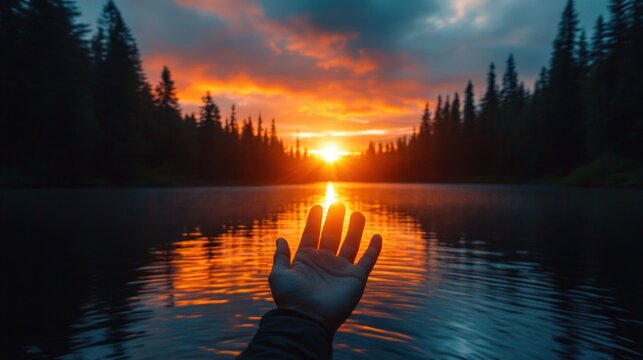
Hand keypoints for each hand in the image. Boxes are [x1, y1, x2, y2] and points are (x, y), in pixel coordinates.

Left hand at [268, 203, 382, 331]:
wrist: (308, 319)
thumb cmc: (291, 299)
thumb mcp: (279, 275)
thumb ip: (281, 257)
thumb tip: (280, 239)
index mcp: (306, 260)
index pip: (312, 234)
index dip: (315, 221)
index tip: (317, 206)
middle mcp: (324, 263)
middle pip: (332, 236)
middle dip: (335, 220)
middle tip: (338, 204)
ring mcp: (341, 270)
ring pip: (351, 244)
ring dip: (355, 229)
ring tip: (358, 214)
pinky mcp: (355, 279)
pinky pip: (367, 261)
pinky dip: (373, 249)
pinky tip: (376, 237)